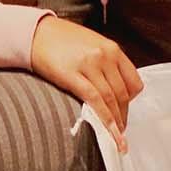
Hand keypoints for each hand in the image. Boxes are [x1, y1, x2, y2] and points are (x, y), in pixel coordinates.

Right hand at [30, 15, 143, 152]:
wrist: (37, 32)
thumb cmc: (64, 40)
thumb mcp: (93, 45)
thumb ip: (107, 64)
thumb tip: (115, 89)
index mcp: (113, 49)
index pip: (134, 82)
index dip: (132, 102)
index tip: (125, 112)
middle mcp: (105, 56)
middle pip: (122, 93)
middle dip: (123, 115)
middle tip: (120, 131)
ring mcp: (90, 65)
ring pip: (110, 99)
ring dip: (116, 122)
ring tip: (116, 138)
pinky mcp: (72, 75)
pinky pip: (94, 100)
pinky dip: (104, 118)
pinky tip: (108, 131)